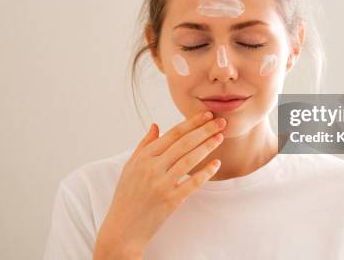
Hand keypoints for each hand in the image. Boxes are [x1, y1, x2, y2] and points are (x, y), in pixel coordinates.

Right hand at [93, 111, 225, 259]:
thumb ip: (144, 145)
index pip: (172, 134)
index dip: (191, 123)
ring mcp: (161, 184)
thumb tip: (156, 125)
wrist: (123, 228)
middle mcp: (152, 168)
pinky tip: (216, 164)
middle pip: (184, 143)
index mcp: (143, 157)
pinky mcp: (170, 201)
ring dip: (207, 146)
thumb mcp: (130, 167)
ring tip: (220, 137)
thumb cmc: (127, 195)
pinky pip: (192, 183)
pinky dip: (205, 172)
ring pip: (189, 160)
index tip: (206, 115)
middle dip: (204, 130)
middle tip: (221, 121)